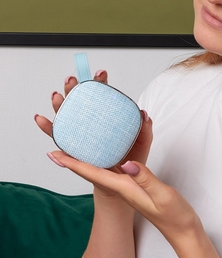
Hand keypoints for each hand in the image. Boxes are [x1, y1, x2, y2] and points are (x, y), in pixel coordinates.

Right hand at [35, 69, 152, 168]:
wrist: (122, 182)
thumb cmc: (132, 160)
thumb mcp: (142, 142)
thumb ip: (145, 128)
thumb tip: (143, 113)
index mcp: (108, 118)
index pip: (102, 96)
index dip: (100, 84)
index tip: (101, 74)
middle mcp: (91, 123)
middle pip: (80, 101)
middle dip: (75, 88)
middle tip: (74, 80)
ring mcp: (80, 134)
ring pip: (66, 115)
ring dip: (59, 104)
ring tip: (57, 96)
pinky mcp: (72, 149)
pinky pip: (57, 137)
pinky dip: (47, 127)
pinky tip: (41, 119)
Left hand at [47, 152, 199, 244]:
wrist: (183, 232)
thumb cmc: (174, 216)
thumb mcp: (162, 196)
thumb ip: (145, 179)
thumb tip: (127, 164)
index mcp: (124, 188)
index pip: (93, 174)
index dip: (72, 163)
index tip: (53, 153)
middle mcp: (122, 187)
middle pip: (91, 168)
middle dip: (73, 155)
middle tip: (57, 136)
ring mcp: (128, 186)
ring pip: (102, 166)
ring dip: (89, 153)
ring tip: (78, 138)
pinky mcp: (136, 184)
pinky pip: (117, 165)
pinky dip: (111, 153)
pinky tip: (110, 146)